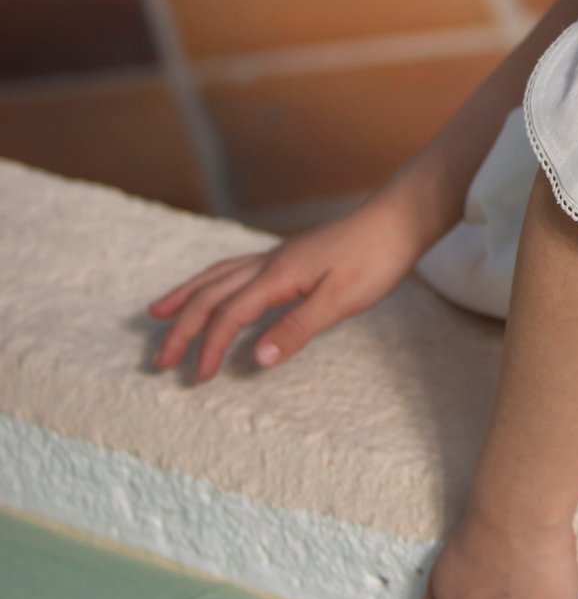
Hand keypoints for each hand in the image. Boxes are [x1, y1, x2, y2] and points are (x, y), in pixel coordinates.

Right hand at [146, 201, 417, 380]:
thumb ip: (298, 328)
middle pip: (210, 295)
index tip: (198, 377)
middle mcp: (268, 263)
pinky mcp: (288, 257)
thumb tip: (257, 358)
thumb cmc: (374, 260)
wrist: (397, 221)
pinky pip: (234, 268)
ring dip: (186, 297)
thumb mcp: (341, 300)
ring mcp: (277, 257)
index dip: (210, 347)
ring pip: (217, 276)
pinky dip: (212, 282)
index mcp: (277, 276)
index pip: (228, 315)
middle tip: (159, 359)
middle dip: (181, 328)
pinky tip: (213, 289)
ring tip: (158, 312)